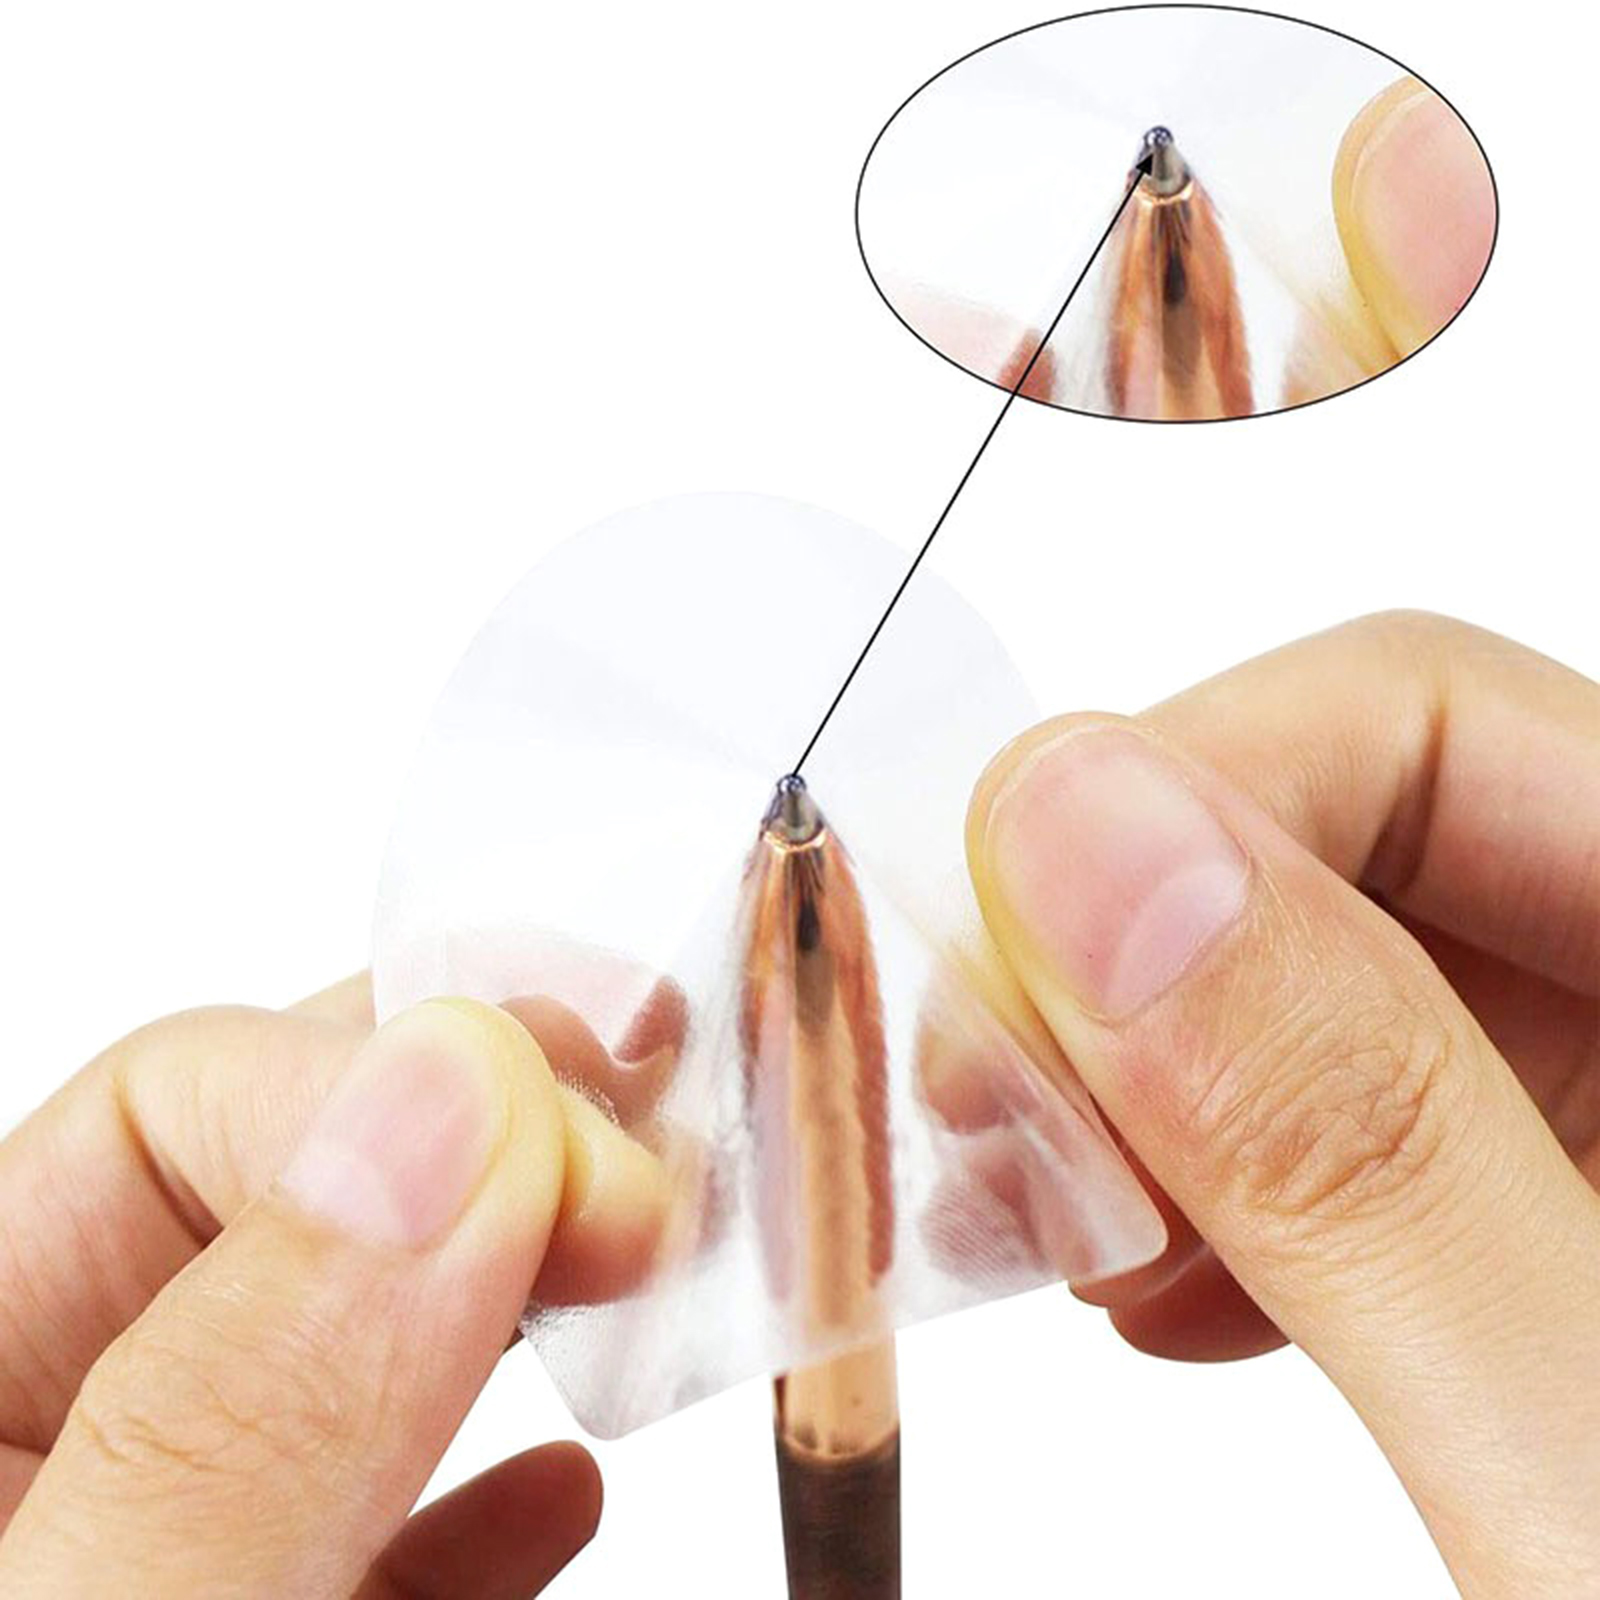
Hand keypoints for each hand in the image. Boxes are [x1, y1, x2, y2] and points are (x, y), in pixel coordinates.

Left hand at [0, 982, 662, 1595]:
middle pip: (272, 1200)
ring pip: (341, 1349)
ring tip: (635, 1243)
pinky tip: (561, 1483)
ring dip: (505, 1281)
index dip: (395, 1089)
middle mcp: (42, 1470)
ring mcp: (144, 1559)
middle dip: (478, 1136)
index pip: (160, 1113)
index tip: (581, 1161)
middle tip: (639, 1138)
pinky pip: (368, 1535)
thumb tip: (453, 1101)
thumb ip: (246, 1407)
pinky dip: (480, 1487)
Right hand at [966, 611, 1598, 1596]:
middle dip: (1125, 945)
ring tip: (1064, 1224)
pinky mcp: (1543, 1202)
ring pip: (1315, 952)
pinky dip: (1205, 1161)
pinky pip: (1332, 1089)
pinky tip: (1160, 1278)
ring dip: (1143, 1060)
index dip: (1171, 798)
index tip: (978, 972)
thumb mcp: (1598, 1508)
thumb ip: (1365, 1151)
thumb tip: (1079, 835)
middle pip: (1358, 819)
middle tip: (995, 1122)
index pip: (1429, 717)